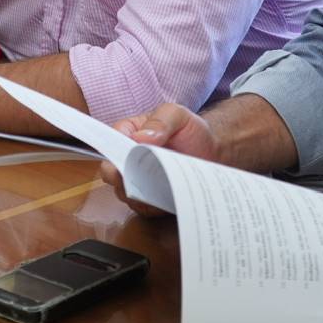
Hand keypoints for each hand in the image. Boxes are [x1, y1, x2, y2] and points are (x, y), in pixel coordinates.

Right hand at [98, 103, 216, 215]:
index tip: (127, 159)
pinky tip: (167, 196)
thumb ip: (160, 121)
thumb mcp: (177, 115)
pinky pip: (143, 208)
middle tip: (142, 177)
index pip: (110, 144)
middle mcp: (127, 159)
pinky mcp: (149, 199)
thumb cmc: (190, 129)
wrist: (212, 152)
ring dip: (139, 194)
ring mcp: (137, 180)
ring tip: (161, 186)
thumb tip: (140, 138)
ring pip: (125, 194)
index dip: (114, 152)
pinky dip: (152, 206)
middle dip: (124, 178)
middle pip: (112, 173)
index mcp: (128, 134)